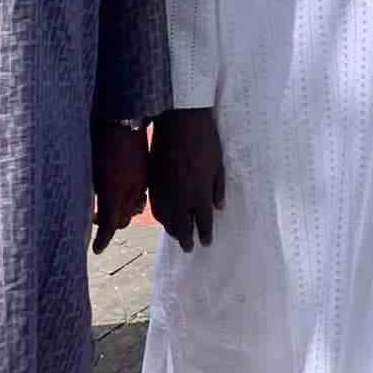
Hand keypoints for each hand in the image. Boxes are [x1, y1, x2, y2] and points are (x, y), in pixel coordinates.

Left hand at [91, 122, 149, 253]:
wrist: (124, 120)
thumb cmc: (101, 143)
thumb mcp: (93, 172)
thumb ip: (97, 193)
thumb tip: (95, 208)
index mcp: (114, 192)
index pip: (110, 226)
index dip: (102, 241)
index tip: (96, 249)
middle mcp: (130, 191)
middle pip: (123, 221)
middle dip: (111, 225)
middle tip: (98, 219)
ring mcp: (141, 182)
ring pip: (135, 209)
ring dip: (123, 213)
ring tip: (113, 207)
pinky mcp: (147, 174)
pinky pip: (142, 195)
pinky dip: (133, 200)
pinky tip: (125, 193)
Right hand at [149, 108, 225, 252]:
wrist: (179, 123)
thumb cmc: (205, 141)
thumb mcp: (219, 164)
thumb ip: (218, 188)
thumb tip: (219, 207)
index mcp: (200, 194)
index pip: (203, 222)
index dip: (204, 234)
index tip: (206, 243)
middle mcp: (181, 198)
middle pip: (183, 227)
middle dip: (187, 240)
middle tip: (190, 249)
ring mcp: (165, 191)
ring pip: (167, 220)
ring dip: (173, 231)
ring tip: (178, 236)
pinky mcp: (153, 183)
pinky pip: (155, 207)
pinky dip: (160, 217)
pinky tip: (163, 219)